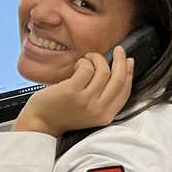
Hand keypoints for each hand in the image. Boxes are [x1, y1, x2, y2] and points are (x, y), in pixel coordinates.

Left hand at [15, 48, 133, 137]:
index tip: (128, 61)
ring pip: (103, 71)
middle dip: (120, 61)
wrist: (41, 122)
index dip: (129, 73)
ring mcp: (85, 101)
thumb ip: (103, 97)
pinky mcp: (71, 91)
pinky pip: (86, 68)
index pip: (125, 91)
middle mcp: (98, 109)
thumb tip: (117, 71)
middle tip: (118, 50)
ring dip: (97, 59)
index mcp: (106, 115)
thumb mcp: (91, 111)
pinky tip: (77, 65)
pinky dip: (83, 62)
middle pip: (118, 79)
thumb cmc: (64, 113)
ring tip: (88, 59)